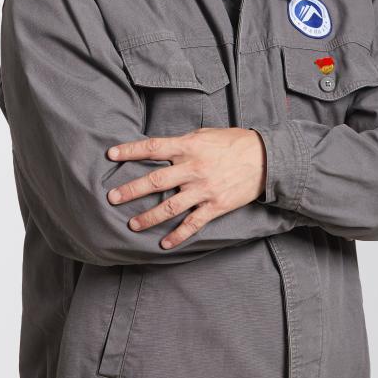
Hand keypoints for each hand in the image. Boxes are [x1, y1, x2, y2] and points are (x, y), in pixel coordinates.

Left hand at [105, 128, 266, 249]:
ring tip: (132, 224)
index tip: (111, 155)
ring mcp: (203, 189)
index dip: (130, 151)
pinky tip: (164, 243)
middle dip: (131, 190)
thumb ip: (183, 143)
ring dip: (148, 217)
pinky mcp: (215, 206)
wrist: (266, 158)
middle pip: (155, 181)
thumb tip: (162, 149)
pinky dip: (177, 235)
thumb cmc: (234, 142)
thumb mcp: (206, 134)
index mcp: (189, 147)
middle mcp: (193, 168)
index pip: (153, 148)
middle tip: (112, 197)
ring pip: (169, 207)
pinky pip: (192, 224)